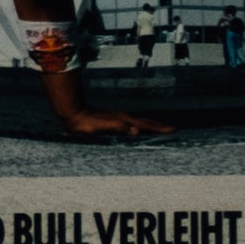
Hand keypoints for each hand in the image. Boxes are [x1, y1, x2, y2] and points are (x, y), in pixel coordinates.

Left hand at [59, 104, 174, 142]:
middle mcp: (122, 117)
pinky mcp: (111, 120)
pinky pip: (130, 123)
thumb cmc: (86, 123)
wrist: (72, 113)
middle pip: (144, 121)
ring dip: (149, 125)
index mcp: (124, 120)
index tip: (172, 130)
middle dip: (157, 126)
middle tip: (171, 129)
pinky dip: (138, 125)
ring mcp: (117, 118)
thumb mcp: (103, 126)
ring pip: (137, 121)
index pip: (145, 124)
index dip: (158, 128)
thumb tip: (136, 130)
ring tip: (158, 128)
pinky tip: (136, 128)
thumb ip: (120, 127)